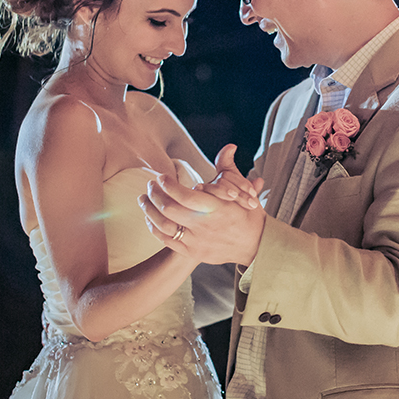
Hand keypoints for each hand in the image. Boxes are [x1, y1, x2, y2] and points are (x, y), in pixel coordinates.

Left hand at [140, 144, 265, 263]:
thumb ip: (229, 168)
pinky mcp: (193, 252)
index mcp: (218, 208)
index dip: (169, 185)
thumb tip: (229, 146)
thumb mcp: (242, 190)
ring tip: (143, 199)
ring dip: (149, 210)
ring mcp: (198, 241)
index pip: (186, 196)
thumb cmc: (248, 215)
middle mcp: (206, 225)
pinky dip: (155, 228)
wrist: (255, 245)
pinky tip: (150, 217)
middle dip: (155, 194)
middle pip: (170, 209)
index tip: (161, 176)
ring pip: (165, 226)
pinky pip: (167, 241)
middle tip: (150, 185)